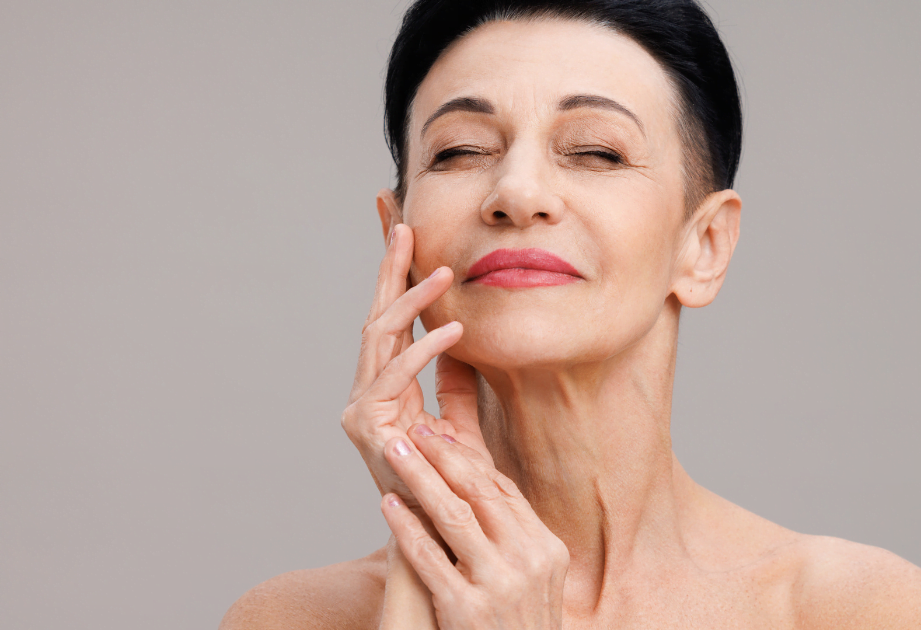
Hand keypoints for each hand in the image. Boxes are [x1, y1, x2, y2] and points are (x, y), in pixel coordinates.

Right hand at [342, 223, 492, 513]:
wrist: (439, 537)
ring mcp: (360, 408)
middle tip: (404, 225)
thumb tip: (463, 336)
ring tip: (445, 273)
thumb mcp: (459, 421)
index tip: (403, 231)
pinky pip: (395, 377)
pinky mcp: (364, 427)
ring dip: (411, 301)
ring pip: (379, 337)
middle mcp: (367, 392)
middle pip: (377, 316)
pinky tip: (454, 329)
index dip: (395, 276)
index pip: (391, 319)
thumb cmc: (450, 484)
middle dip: (389, 269)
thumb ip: (455, 381)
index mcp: (387, 385)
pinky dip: (424, 351)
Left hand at [380, 425, 570, 629]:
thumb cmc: (516, 627)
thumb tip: (483, 488)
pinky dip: (404, 526)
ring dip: (419, 478)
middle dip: (442, 456)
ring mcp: (497, 585)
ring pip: (452, 516)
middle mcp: (527, 561)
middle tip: (415, 430)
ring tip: (394, 452)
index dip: (469, 459)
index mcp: (546, 548)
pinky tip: (386, 506)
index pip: (504, 490)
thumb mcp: (533, 580)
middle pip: (479, 493)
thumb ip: (514, 537)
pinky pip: (428, 557)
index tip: (442, 435)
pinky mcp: (465, 609)